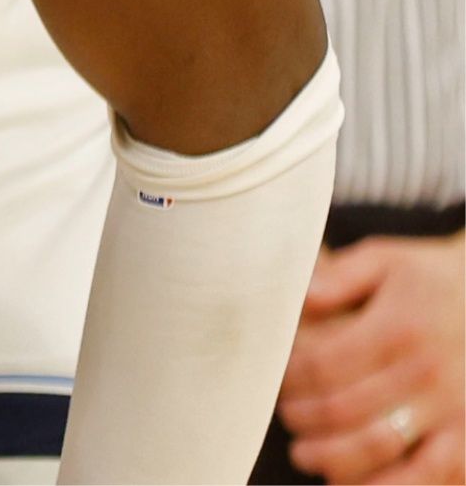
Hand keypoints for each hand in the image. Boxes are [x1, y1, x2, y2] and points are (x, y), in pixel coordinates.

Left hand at [279, 232, 464, 483]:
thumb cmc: (437, 282)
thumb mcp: (390, 261)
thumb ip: (340, 276)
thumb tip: (300, 298)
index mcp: (399, 329)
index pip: (321, 366)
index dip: (287, 380)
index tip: (276, 381)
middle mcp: (426, 373)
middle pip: (341, 410)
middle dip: (300, 419)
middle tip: (288, 417)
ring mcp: (453, 411)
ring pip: (379, 449)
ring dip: (331, 458)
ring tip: (307, 455)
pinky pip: (430, 475)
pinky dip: (389, 485)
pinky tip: (354, 484)